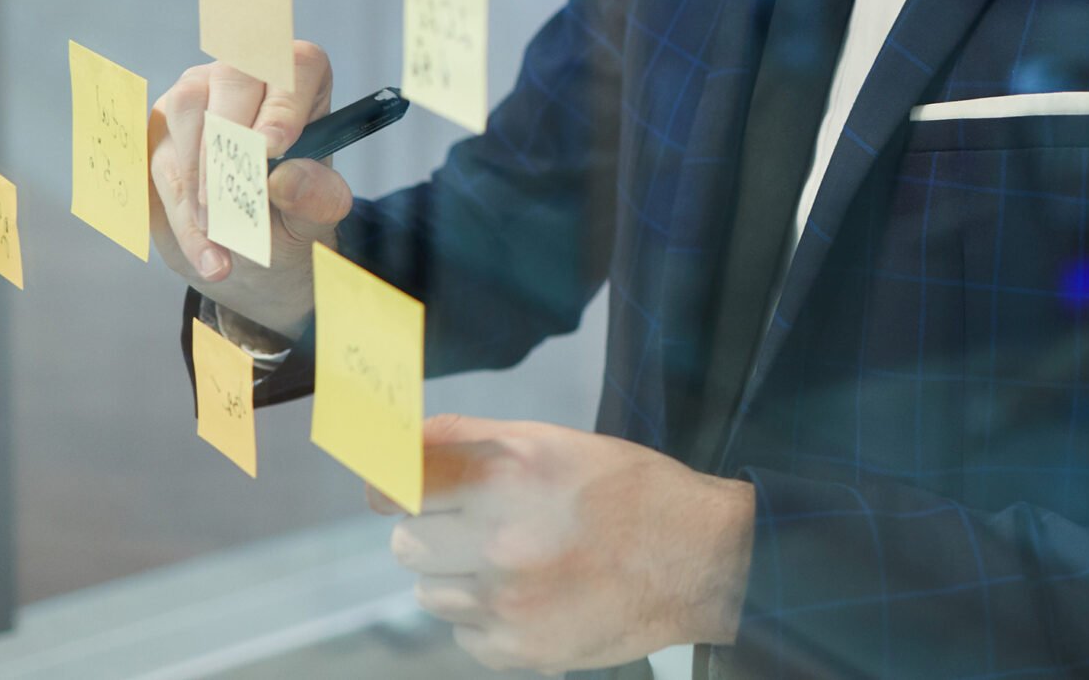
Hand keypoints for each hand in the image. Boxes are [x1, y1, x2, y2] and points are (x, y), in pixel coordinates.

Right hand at [147, 44, 350, 338]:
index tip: (273, 149)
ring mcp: (196, 96)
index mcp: (298, 79)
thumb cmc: (293, 210)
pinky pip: (157, 161)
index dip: (282, 103)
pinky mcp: (158, 130)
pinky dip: (181, 213)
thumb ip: (317, 196)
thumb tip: (285, 179)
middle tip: (232, 202)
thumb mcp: (319, 212)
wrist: (252, 244)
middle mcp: (244, 75)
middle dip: (228, 143)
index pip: (291, 65)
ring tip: (222, 239)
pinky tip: (205, 251)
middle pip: (230, 80)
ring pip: (185, 117)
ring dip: (199, 184)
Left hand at [381, 414, 755, 671]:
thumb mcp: (556, 443)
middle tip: (482, 525)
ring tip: (516, 562)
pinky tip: (533, 596)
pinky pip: (463, 634)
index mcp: (512, 472)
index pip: (402, 481)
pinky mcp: (520, 648)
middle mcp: (504, 536)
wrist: (699, 560)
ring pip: (430, 592)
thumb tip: (394, 442)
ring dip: (459, 578)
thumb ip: (471, 439)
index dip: (389, 485)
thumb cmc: (630, 491)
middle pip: (408, 542)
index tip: (390, 490)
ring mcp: (511, 599)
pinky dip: (487, 619)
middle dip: (435, 532)